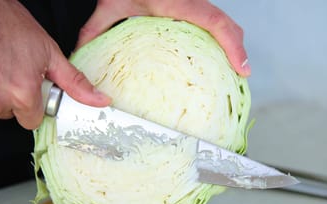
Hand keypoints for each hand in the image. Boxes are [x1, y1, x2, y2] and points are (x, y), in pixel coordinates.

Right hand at [0, 0, 110, 129]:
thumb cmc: (4, 22)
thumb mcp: (48, 52)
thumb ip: (74, 82)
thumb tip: (100, 101)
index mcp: (23, 93)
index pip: (32, 121)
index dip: (33, 104)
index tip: (30, 88)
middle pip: (10, 113)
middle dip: (12, 97)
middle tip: (11, 70)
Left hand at [76, 0, 250, 76]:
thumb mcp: (111, 5)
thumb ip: (97, 28)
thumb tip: (83, 55)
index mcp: (179, 4)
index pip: (215, 22)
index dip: (234, 46)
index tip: (243, 69)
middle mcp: (193, 4)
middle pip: (228, 25)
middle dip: (237, 49)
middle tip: (241, 74)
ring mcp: (195, 5)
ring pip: (224, 22)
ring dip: (232, 43)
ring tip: (234, 68)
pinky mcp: (192, 6)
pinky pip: (214, 21)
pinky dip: (222, 37)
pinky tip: (217, 55)